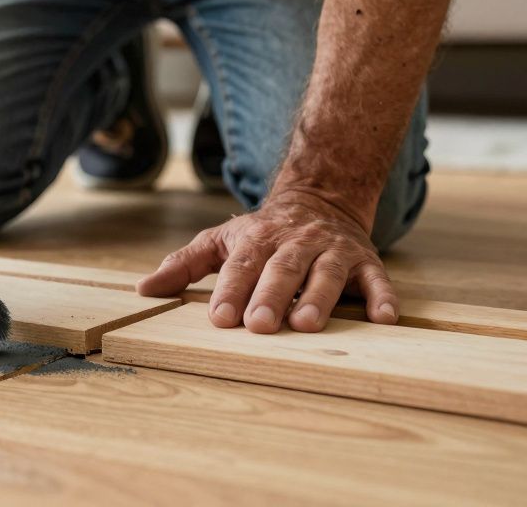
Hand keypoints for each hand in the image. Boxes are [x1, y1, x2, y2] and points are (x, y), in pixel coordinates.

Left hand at [136, 191, 398, 332]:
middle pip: (281, 269)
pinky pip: (376, 280)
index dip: (230, 290)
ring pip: (325, 273)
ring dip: (318, 298)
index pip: (241, 265)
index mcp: (257, 239)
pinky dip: (381, 298)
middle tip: (259, 325)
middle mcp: (295, 243)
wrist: (319, 200)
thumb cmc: (261, 234)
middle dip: (270, 296)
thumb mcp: (219, 242)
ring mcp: (332, 251)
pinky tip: (383, 319)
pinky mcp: (365, 262)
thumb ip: (183, 265)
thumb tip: (142, 289)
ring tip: (307, 325)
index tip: (220, 318)